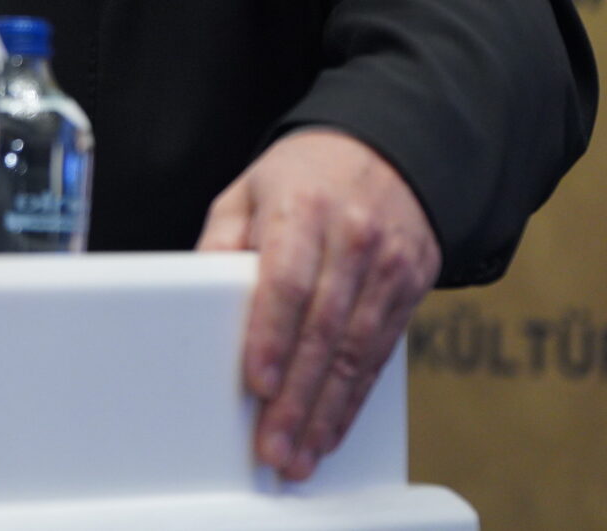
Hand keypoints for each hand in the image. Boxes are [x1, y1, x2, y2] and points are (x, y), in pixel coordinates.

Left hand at [196, 129, 440, 481]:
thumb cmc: (304, 175)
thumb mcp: (249, 189)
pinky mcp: (413, 289)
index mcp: (304, 208)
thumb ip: (222, 242)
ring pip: (357, 352)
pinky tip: (330, 429)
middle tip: (274, 447)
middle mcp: (355, 239)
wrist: (390, 151)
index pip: (289, 280)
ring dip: (327, 411)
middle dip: (298, 396)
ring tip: (299, 455)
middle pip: (324, 329)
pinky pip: (382, 355)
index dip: (272, 335)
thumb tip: (193, 293)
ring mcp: (390, 266)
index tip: (257, 381)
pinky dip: (355, 399)